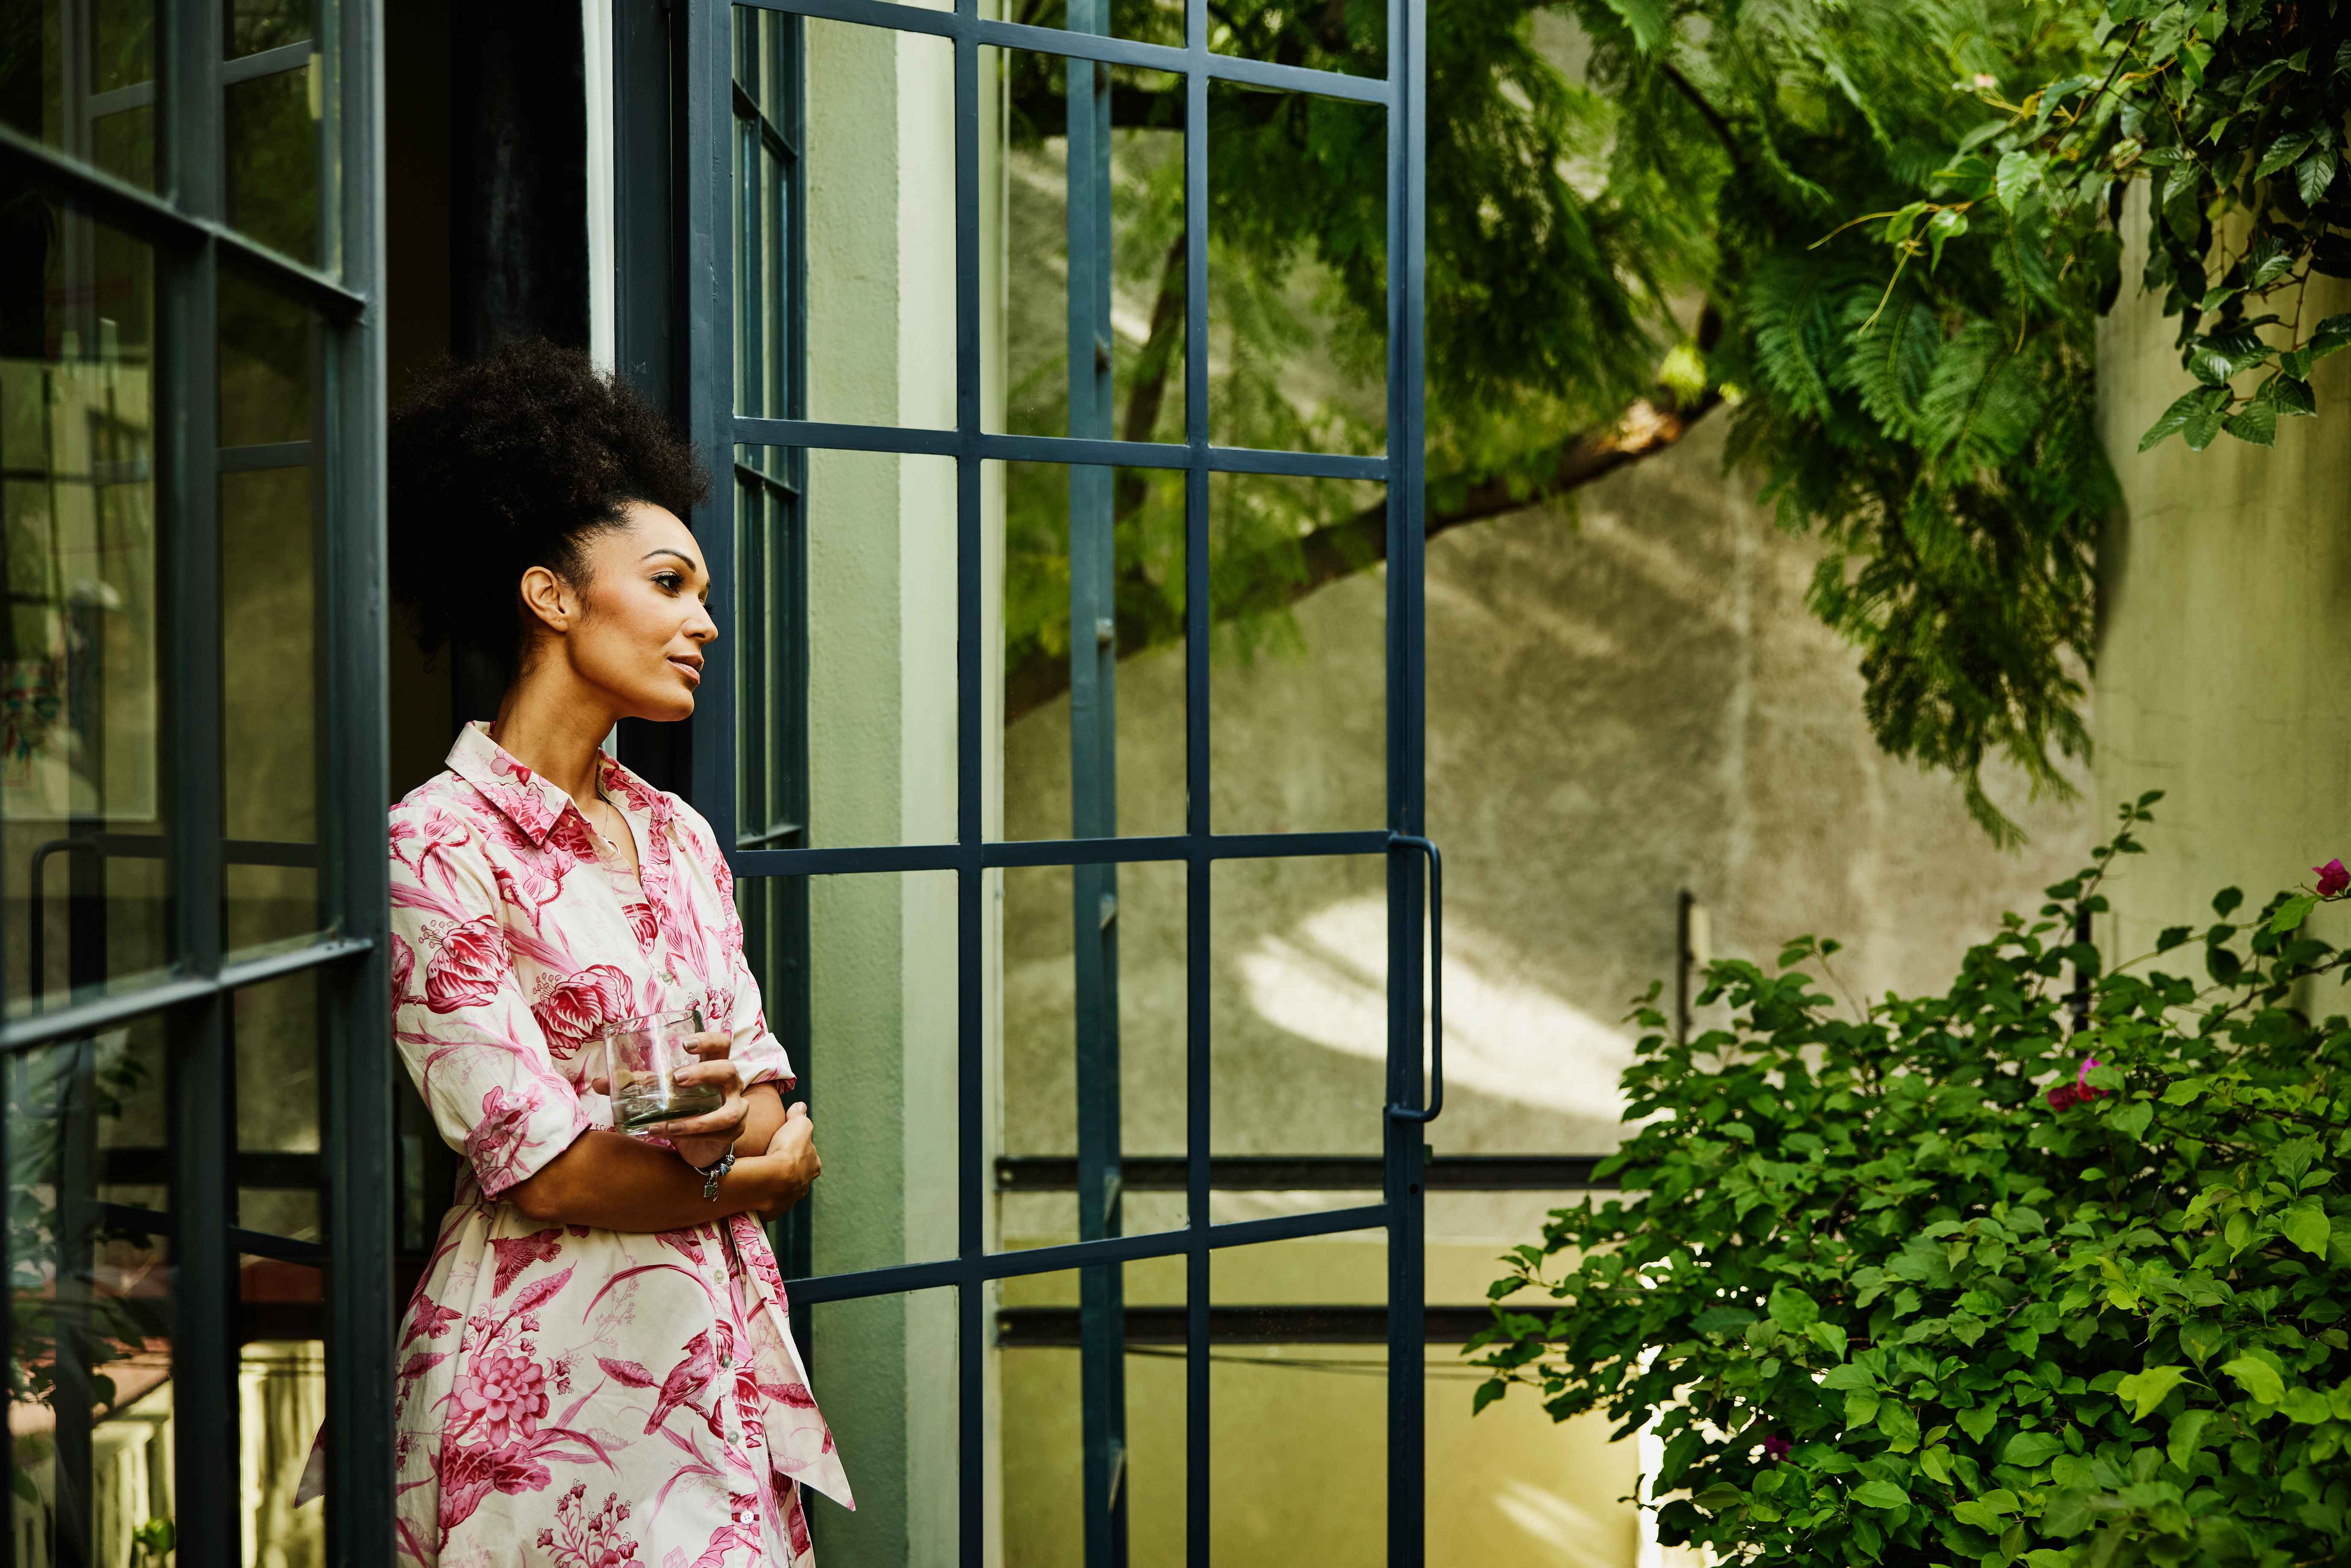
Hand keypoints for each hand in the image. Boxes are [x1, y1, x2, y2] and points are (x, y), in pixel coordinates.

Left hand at [592, 1029, 747, 1170]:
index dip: (708, 1040)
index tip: (685, 1043)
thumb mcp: (662, 1094)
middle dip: (704, 1072)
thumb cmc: (683, 1109)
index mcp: (713, 1066)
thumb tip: (598, 1083)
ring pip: (728, 1108)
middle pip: (728, 1069)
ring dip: (697, 1115)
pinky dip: (691, 1133)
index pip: (721, 1044)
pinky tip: (668, 1133)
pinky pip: (715, 1133)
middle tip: (677, 1078)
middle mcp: (729, 1085)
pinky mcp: (732, 1132)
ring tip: (669, 1119)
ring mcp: (735, 1108)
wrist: (699, 1145)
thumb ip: (636, 1086)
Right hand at [746, 1102, 818, 1218]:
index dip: (798, 1148)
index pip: (808, 1155)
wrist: (773, 1178)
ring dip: (775, 1184)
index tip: (786, 1144)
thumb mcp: (798, 1124)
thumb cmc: (789, 1149)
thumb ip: (800, 1115)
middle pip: (797, 1174)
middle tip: (772, 1161)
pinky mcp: (773, 1211)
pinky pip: (767, 1202)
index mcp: (814, 1166)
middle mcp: (805, 1186)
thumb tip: (800, 1106)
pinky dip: (762, 1196)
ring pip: (783, 1190)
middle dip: (788, 1169)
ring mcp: (789, 1200)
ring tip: (762, 1177)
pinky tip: (754, 1190)